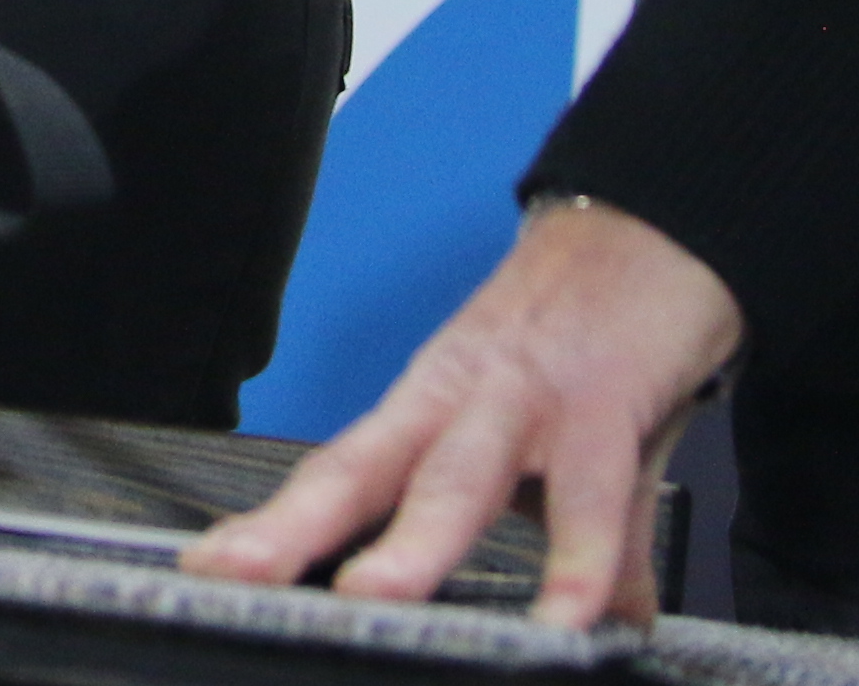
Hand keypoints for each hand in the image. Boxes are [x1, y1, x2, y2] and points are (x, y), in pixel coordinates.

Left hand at [183, 198, 739, 627]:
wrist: (652, 232)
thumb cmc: (580, 336)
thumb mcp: (543, 436)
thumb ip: (556, 535)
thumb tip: (577, 625)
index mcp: (427, 408)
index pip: (335, 473)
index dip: (270, 524)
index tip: (206, 570)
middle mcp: (458, 399)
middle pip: (364, 468)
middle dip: (297, 528)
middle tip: (240, 576)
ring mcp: (525, 399)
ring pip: (457, 476)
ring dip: (414, 541)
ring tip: (372, 599)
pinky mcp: (604, 401)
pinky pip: (592, 496)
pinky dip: (583, 564)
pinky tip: (571, 619)